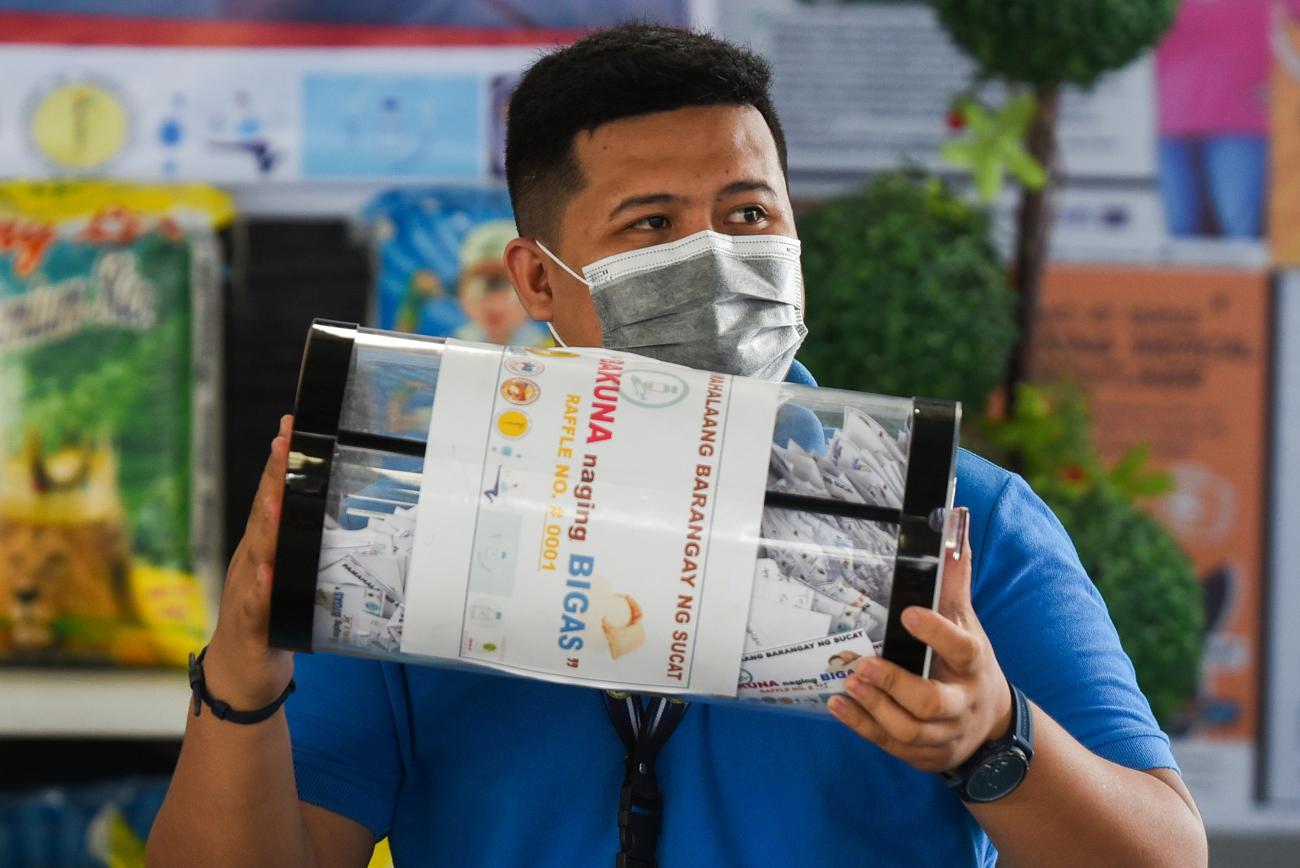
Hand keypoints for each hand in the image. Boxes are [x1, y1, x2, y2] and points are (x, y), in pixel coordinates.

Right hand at [202, 416, 294, 710]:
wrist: (240, 675)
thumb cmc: (270, 619)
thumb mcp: (292, 575)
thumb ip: (304, 542)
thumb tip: (333, 502)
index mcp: (263, 547)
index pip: (272, 496)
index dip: (281, 461)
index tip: (292, 425)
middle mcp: (251, 561)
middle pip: (263, 512)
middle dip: (273, 477)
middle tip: (285, 440)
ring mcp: (247, 591)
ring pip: (257, 552)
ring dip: (267, 524)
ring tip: (277, 496)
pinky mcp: (251, 626)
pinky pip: (256, 605)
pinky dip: (260, 587)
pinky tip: (265, 572)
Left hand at [828, 508, 1012, 772]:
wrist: (990, 724)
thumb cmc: (969, 662)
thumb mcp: (968, 621)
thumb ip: (955, 579)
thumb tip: (954, 523)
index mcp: (974, 663)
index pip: (961, 648)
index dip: (936, 633)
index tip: (907, 614)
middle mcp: (961, 702)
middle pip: (931, 703)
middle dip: (895, 686)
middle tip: (864, 665)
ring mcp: (943, 733)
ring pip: (909, 730)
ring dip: (875, 707)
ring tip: (848, 682)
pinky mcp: (922, 753)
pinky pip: (890, 744)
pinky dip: (862, 726)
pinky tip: (838, 705)